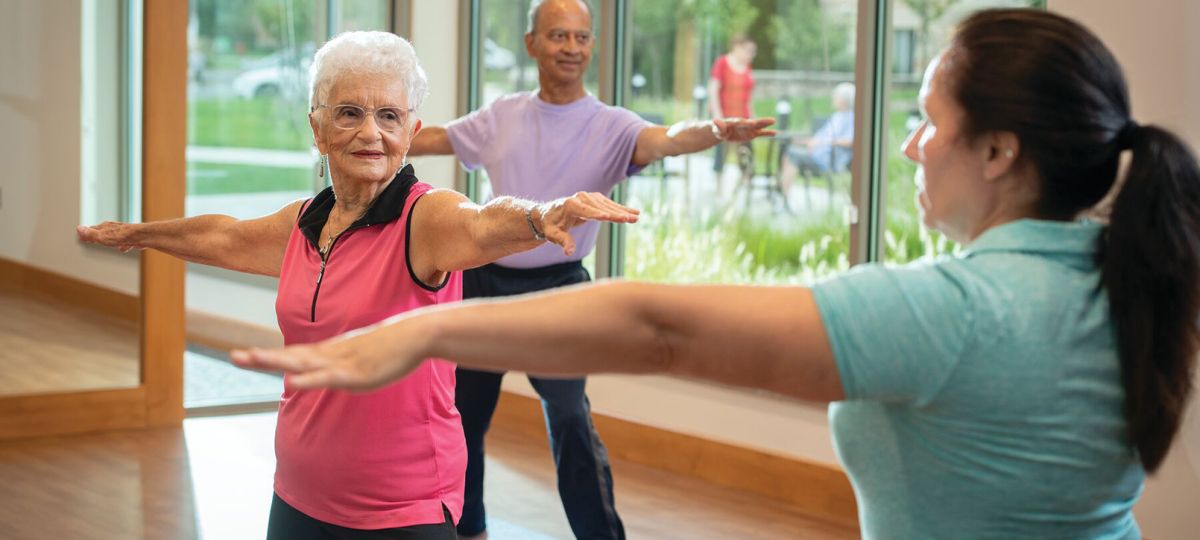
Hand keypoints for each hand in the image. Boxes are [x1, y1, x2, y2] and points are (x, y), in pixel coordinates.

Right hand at [77, 222, 141, 252]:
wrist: (141, 236)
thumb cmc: (122, 236)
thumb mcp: (102, 236)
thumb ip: (90, 234)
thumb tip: (78, 228)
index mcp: (105, 227)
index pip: (92, 230)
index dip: (86, 234)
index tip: (81, 237)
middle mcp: (114, 228)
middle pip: (103, 232)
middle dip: (97, 236)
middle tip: (91, 239)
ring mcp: (123, 232)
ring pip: (114, 236)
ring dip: (110, 239)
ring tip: (107, 242)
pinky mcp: (132, 237)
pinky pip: (125, 241)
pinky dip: (122, 244)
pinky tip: (124, 248)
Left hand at [231, 320, 422, 390]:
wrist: (417, 335)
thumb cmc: (393, 346)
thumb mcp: (364, 354)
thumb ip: (348, 362)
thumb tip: (339, 368)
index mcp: (332, 352)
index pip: (295, 354)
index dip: (270, 355)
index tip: (244, 355)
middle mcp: (331, 354)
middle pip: (292, 355)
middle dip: (263, 357)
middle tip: (234, 356)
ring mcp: (342, 362)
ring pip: (303, 362)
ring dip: (276, 360)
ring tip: (251, 358)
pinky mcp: (356, 373)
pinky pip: (328, 377)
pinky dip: (309, 379)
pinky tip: (292, 381)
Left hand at [535, 192, 639, 255]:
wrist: (549, 213)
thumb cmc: (550, 225)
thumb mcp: (553, 235)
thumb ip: (562, 242)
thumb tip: (568, 252)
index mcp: (570, 205)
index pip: (586, 211)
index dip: (598, 215)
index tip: (610, 217)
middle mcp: (581, 197)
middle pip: (601, 208)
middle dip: (616, 214)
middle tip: (631, 220)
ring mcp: (589, 197)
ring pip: (608, 205)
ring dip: (623, 211)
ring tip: (637, 217)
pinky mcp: (596, 199)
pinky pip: (610, 205)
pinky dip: (622, 208)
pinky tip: (634, 212)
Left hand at [713, 117, 776, 142]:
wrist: (723, 132)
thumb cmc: (718, 130)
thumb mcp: (717, 129)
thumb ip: (718, 126)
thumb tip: (715, 121)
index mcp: (735, 122)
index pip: (742, 122)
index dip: (747, 123)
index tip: (753, 123)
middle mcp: (744, 124)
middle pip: (753, 122)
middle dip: (761, 121)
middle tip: (770, 120)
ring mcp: (749, 128)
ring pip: (759, 126)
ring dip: (766, 124)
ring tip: (774, 121)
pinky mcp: (752, 134)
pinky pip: (761, 133)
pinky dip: (767, 133)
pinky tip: (775, 133)